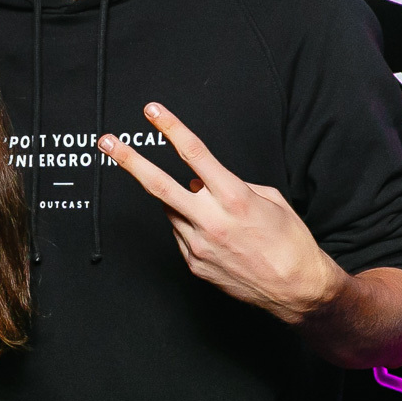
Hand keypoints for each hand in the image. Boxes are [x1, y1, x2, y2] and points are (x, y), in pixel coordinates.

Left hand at [99, 103, 342, 323]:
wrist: (295, 289)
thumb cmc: (290, 242)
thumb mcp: (270, 200)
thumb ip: (232, 185)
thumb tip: (204, 182)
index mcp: (234, 198)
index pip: (194, 154)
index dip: (171, 128)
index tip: (153, 112)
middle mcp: (211, 220)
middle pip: (158, 185)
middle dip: (129, 161)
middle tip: (106, 142)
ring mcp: (197, 244)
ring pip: (172, 209)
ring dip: (181, 201)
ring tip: (215, 212)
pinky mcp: (193, 263)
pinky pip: (181, 233)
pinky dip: (191, 225)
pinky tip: (218, 235)